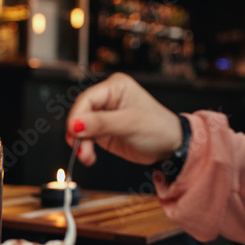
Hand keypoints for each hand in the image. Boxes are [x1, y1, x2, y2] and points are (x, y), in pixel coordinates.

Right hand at [65, 73, 182, 166]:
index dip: (77, 116)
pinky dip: (84, 148)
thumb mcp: (130, 124)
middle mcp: (107, 98)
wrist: (170, 146)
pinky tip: (89, 156)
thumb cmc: (159, 128)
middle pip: (80, 113)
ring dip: (80, 143)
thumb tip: (75, 124)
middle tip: (80, 148)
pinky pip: (85, 137)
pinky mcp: (102, 130)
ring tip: (87, 156)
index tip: (74, 132)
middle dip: (78, 132)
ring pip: (80, 127)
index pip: (87, 99)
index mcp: (114, 87)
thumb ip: (101, 123)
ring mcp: (103, 115)